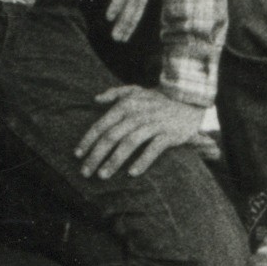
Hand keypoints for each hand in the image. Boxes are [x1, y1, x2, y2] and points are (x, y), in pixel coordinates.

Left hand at [73, 81, 207, 181]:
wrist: (189, 101)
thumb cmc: (157, 100)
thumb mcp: (136, 91)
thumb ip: (115, 93)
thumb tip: (95, 99)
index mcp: (126, 105)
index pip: (102, 124)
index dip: (88, 140)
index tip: (77, 155)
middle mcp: (138, 114)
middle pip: (111, 137)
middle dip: (96, 155)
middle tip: (85, 172)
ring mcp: (154, 124)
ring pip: (129, 144)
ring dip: (114, 160)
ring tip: (102, 175)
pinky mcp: (169, 135)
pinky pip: (153, 149)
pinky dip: (142, 161)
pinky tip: (131, 173)